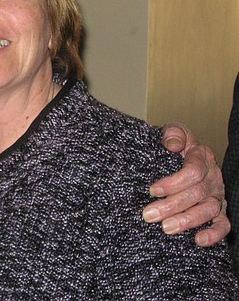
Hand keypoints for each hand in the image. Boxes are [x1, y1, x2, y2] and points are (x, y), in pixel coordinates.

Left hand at [141, 122, 228, 246]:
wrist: (185, 152)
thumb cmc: (176, 143)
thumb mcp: (174, 132)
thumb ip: (173, 134)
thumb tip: (172, 145)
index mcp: (202, 157)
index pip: (193, 171)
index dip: (173, 182)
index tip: (152, 190)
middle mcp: (213, 177)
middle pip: (197, 193)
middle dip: (172, 206)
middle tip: (149, 215)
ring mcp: (217, 195)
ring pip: (208, 210)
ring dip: (187, 220)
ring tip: (166, 228)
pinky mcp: (219, 210)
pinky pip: (223, 224)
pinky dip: (214, 234)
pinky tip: (198, 240)